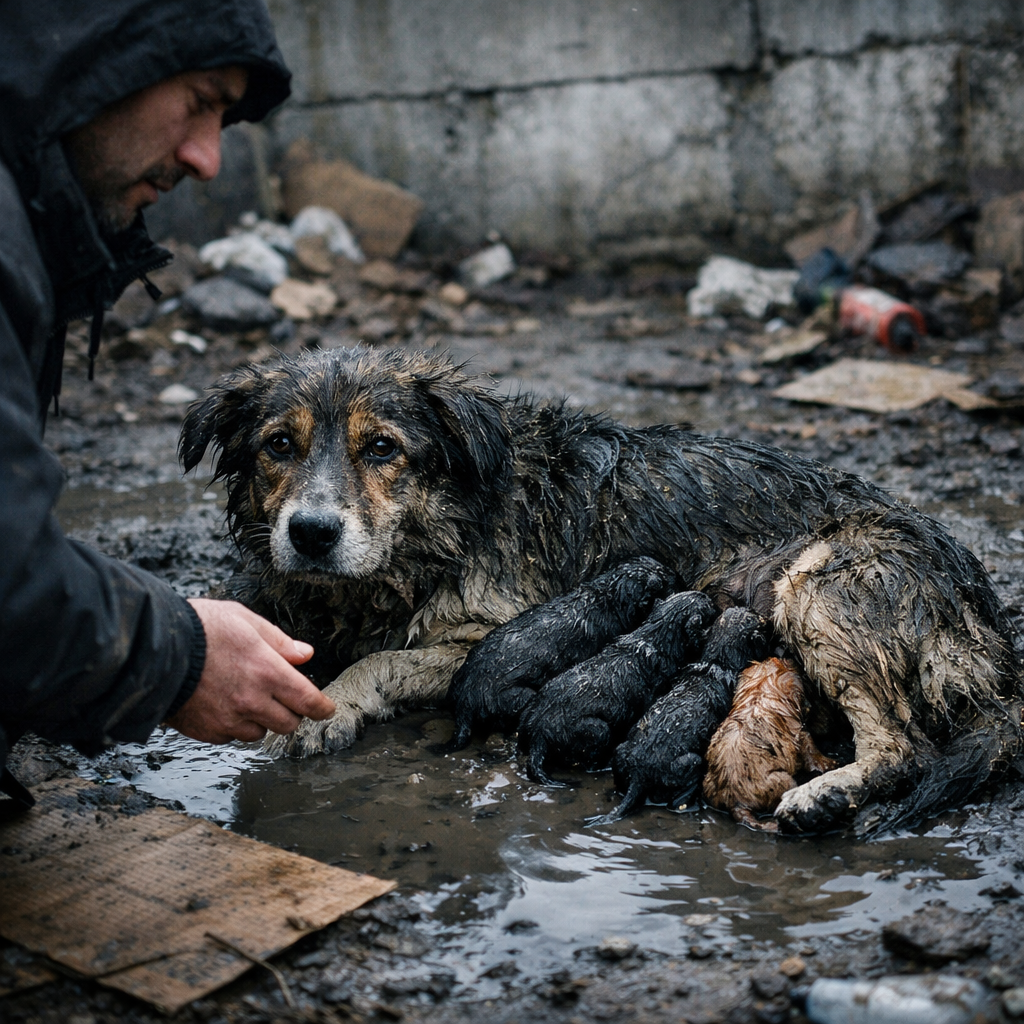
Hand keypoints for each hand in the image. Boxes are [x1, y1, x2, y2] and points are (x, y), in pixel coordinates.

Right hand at [165, 598, 335, 742]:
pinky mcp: (208, 731)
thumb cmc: (199, 628)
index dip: (322, 707)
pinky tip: (224, 705)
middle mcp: (253, 701)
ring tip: (247, 698)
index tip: (326, 708)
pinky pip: (232, 736)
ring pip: (261, 733)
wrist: (152, 651)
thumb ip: (279, 641)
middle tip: (282, 697)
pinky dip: (235, 725)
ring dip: (262, 720)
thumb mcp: (245, 621)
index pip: (308, 701)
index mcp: (268, 672)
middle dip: (291, 712)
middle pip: (289, 723)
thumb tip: (305, 654)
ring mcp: (229, 720)